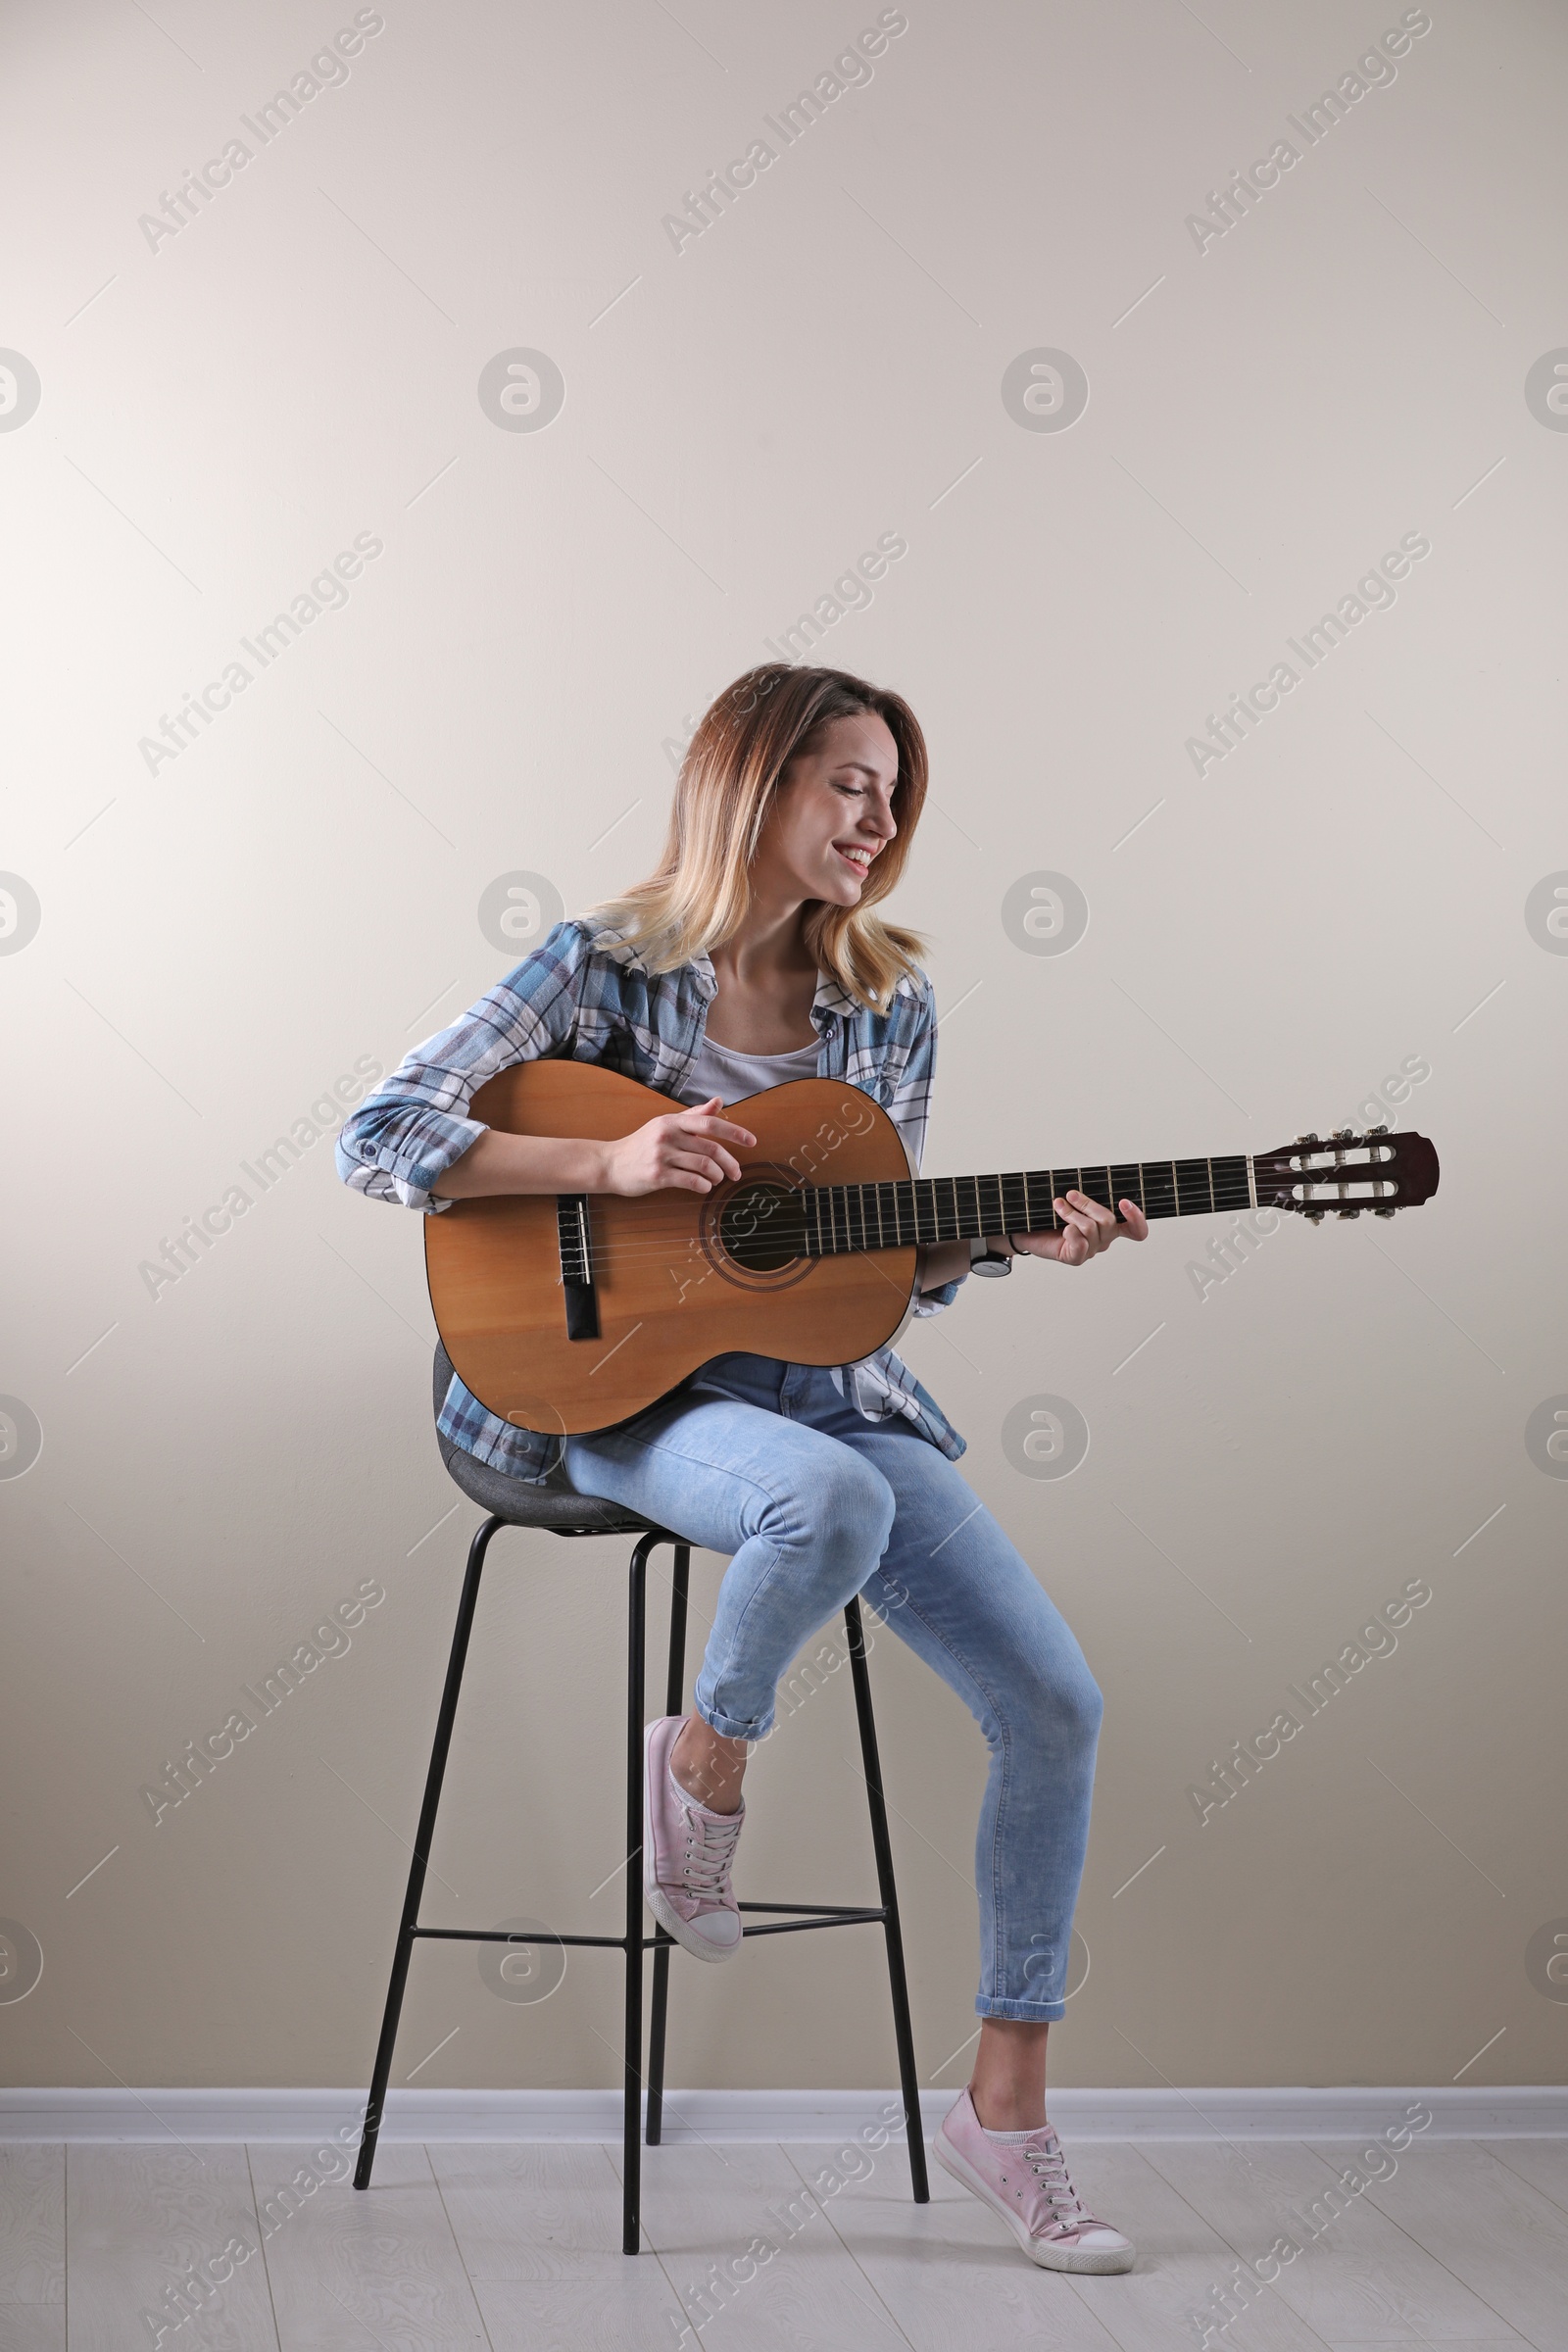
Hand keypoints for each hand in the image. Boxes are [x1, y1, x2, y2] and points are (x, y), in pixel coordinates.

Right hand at [599, 1097, 756, 1196]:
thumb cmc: (642, 1144)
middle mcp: (668, 1136)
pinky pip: (691, 1181)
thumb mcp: (666, 1125)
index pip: (710, 1123)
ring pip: (703, 1166)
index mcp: (672, 1121)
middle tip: (736, 1173)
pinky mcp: (657, 1176)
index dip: (734, 1132)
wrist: (611, 1164)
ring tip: (717, 1179)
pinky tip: (704, 1187)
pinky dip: (704, 1185)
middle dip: (730, 1163)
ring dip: (717, 1176)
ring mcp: (662, 1156)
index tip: (752, 1141)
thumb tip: (719, 1101)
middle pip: (711, 1149)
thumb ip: (693, 1115)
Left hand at [1010, 1193, 1148, 1266]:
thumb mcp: (1073, 1200)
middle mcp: (1104, 1239)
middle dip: (1087, 1204)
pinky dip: (1070, 1232)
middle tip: (1070, 1195)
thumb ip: (1087, 1195)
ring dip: (1071, 1213)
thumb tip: (1090, 1181)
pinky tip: (1062, 1228)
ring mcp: (1090, 1249)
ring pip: (1091, 1229)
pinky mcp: (1075, 1257)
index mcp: (1109, 1225)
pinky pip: (1080, 1246)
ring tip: (1058, 1205)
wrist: (1028, 1231)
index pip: (1136, 1229)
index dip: (1137, 1218)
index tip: (1124, 1202)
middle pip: (1109, 1221)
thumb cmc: (1052, 1214)